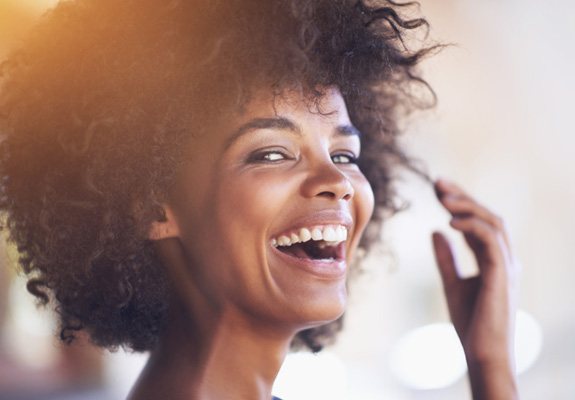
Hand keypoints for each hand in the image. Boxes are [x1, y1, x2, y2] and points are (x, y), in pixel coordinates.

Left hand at [432, 178, 519, 399]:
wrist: (482, 353)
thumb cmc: (471, 323)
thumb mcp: (452, 282)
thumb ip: (446, 257)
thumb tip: (434, 231)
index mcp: (494, 260)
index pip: (479, 222)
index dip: (460, 203)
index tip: (437, 188)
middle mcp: (505, 258)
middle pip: (487, 216)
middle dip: (463, 197)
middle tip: (437, 183)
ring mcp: (507, 266)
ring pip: (493, 223)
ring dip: (467, 206)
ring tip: (441, 196)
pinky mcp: (503, 275)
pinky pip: (491, 241)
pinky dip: (472, 226)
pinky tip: (449, 221)